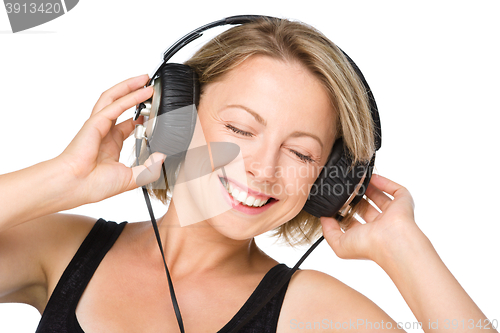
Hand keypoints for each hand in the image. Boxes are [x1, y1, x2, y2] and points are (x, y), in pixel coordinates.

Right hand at [56, 74, 165, 204]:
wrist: (76, 186)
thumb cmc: (94, 185)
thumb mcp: (131, 178)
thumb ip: (149, 169)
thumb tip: (161, 157)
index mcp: (111, 145)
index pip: (127, 124)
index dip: (140, 116)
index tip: (152, 111)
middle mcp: (104, 132)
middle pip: (119, 105)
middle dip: (134, 93)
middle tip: (149, 86)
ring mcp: (98, 125)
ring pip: (114, 98)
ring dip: (129, 87)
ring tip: (145, 79)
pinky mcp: (95, 123)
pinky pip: (114, 106)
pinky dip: (128, 97)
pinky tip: (141, 92)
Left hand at [320, 174, 418, 262]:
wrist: (392, 241)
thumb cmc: (369, 246)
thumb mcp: (340, 244)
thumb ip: (329, 231)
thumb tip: (324, 218)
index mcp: (367, 235)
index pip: (354, 222)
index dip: (343, 212)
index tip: (333, 202)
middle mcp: (380, 225)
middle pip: (366, 207)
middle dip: (355, 197)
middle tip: (344, 187)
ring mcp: (392, 214)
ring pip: (379, 197)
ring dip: (368, 187)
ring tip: (356, 179)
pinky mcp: (403, 203)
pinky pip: (395, 190)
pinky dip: (384, 182)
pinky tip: (371, 177)